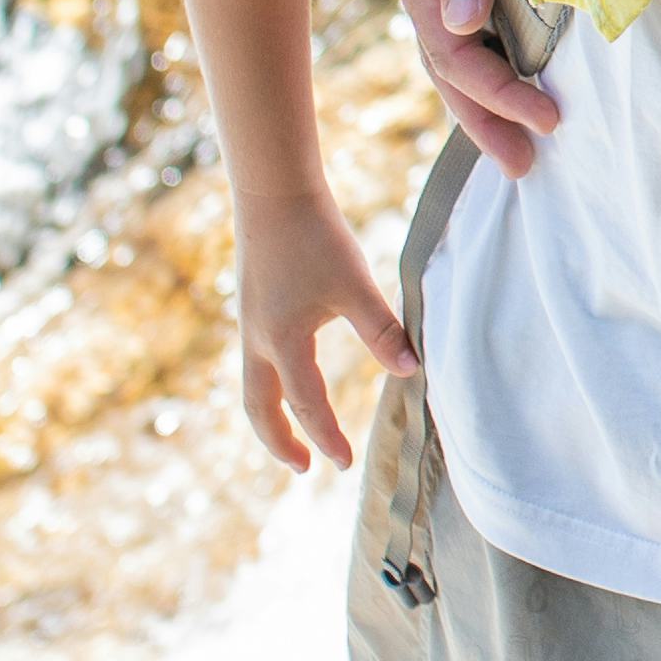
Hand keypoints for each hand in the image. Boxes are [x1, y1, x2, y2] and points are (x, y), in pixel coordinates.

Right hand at [236, 195, 411, 474]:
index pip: (306, 404)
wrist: (273, 192)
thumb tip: (411, 371)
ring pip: (252, 388)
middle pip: (260, 408)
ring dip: (269, 419)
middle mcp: (258, 340)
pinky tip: (286, 383)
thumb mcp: (355, 285)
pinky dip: (266, 390)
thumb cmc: (316, 236)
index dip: (326, 436)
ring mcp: (249, 325)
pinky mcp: (251, 309)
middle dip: (280, 442)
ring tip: (291, 439)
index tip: (343, 464)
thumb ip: (382, 330)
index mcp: (284, 342)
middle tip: (304, 468)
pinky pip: (253, 365)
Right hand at [381, 0, 560, 178]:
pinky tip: (517, 85)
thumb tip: (465, 25)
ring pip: (461, 50)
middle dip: (488, 118)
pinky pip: (479, 21)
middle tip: (527, 167)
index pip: (453, 51)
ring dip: (491, 99)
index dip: (497, 92)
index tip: (546, 121)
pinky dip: (498, 57)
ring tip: (522, 146)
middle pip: (450, 64)